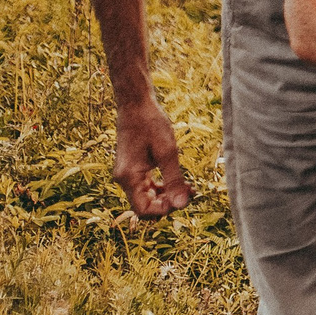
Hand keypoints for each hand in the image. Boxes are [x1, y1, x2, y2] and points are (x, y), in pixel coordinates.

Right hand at [113, 94, 192, 218]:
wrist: (136, 105)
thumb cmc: (151, 123)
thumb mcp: (167, 151)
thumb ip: (174, 179)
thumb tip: (182, 205)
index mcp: (129, 177)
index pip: (144, 209)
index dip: (165, 209)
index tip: (186, 197)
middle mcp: (124, 179)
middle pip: (145, 206)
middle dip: (168, 203)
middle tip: (191, 191)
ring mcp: (127, 175)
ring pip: (146, 197)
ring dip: (167, 196)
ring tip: (189, 187)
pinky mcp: (132, 169)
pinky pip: (146, 187)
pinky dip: (161, 187)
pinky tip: (178, 181)